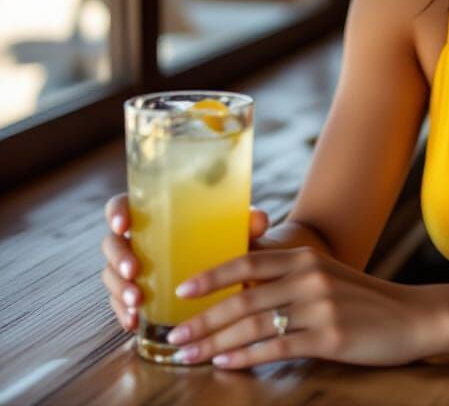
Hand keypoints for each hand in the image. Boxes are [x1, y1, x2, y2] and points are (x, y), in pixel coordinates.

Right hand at [101, 192, 269, 332]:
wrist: (235, 270)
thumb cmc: (230, 240)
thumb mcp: (238, 231)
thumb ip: (247, 223)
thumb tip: (259, 219)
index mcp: (156, 213)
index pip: (125, 205)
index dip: (117, 212)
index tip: (123, 224)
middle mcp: (140, 239)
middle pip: (112, 243)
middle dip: (118, 258)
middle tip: (133, 271)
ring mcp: (134, 267)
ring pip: (112, 275)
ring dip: (118, 289)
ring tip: (137, 303)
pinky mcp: (136, 293)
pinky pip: (120, 302)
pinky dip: (123, 312)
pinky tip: (133, 322)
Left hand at [161, 246, 448, 368]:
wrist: (412, 316)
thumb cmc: (363, 299)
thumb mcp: (326, 275)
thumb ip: (289, 277)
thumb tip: (241, 285)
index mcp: (305, 258)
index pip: (247, 261)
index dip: (212, 275)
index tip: (182, 289)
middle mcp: (309, 277)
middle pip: (243, 296)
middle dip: (203, 317)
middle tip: (174, 333)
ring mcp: (319, 307)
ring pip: (253, 323)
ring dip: (215, 340)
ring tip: (188, 353)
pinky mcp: (329, 337)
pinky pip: (277, 347)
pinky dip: (246, 355)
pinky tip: (225, 362)